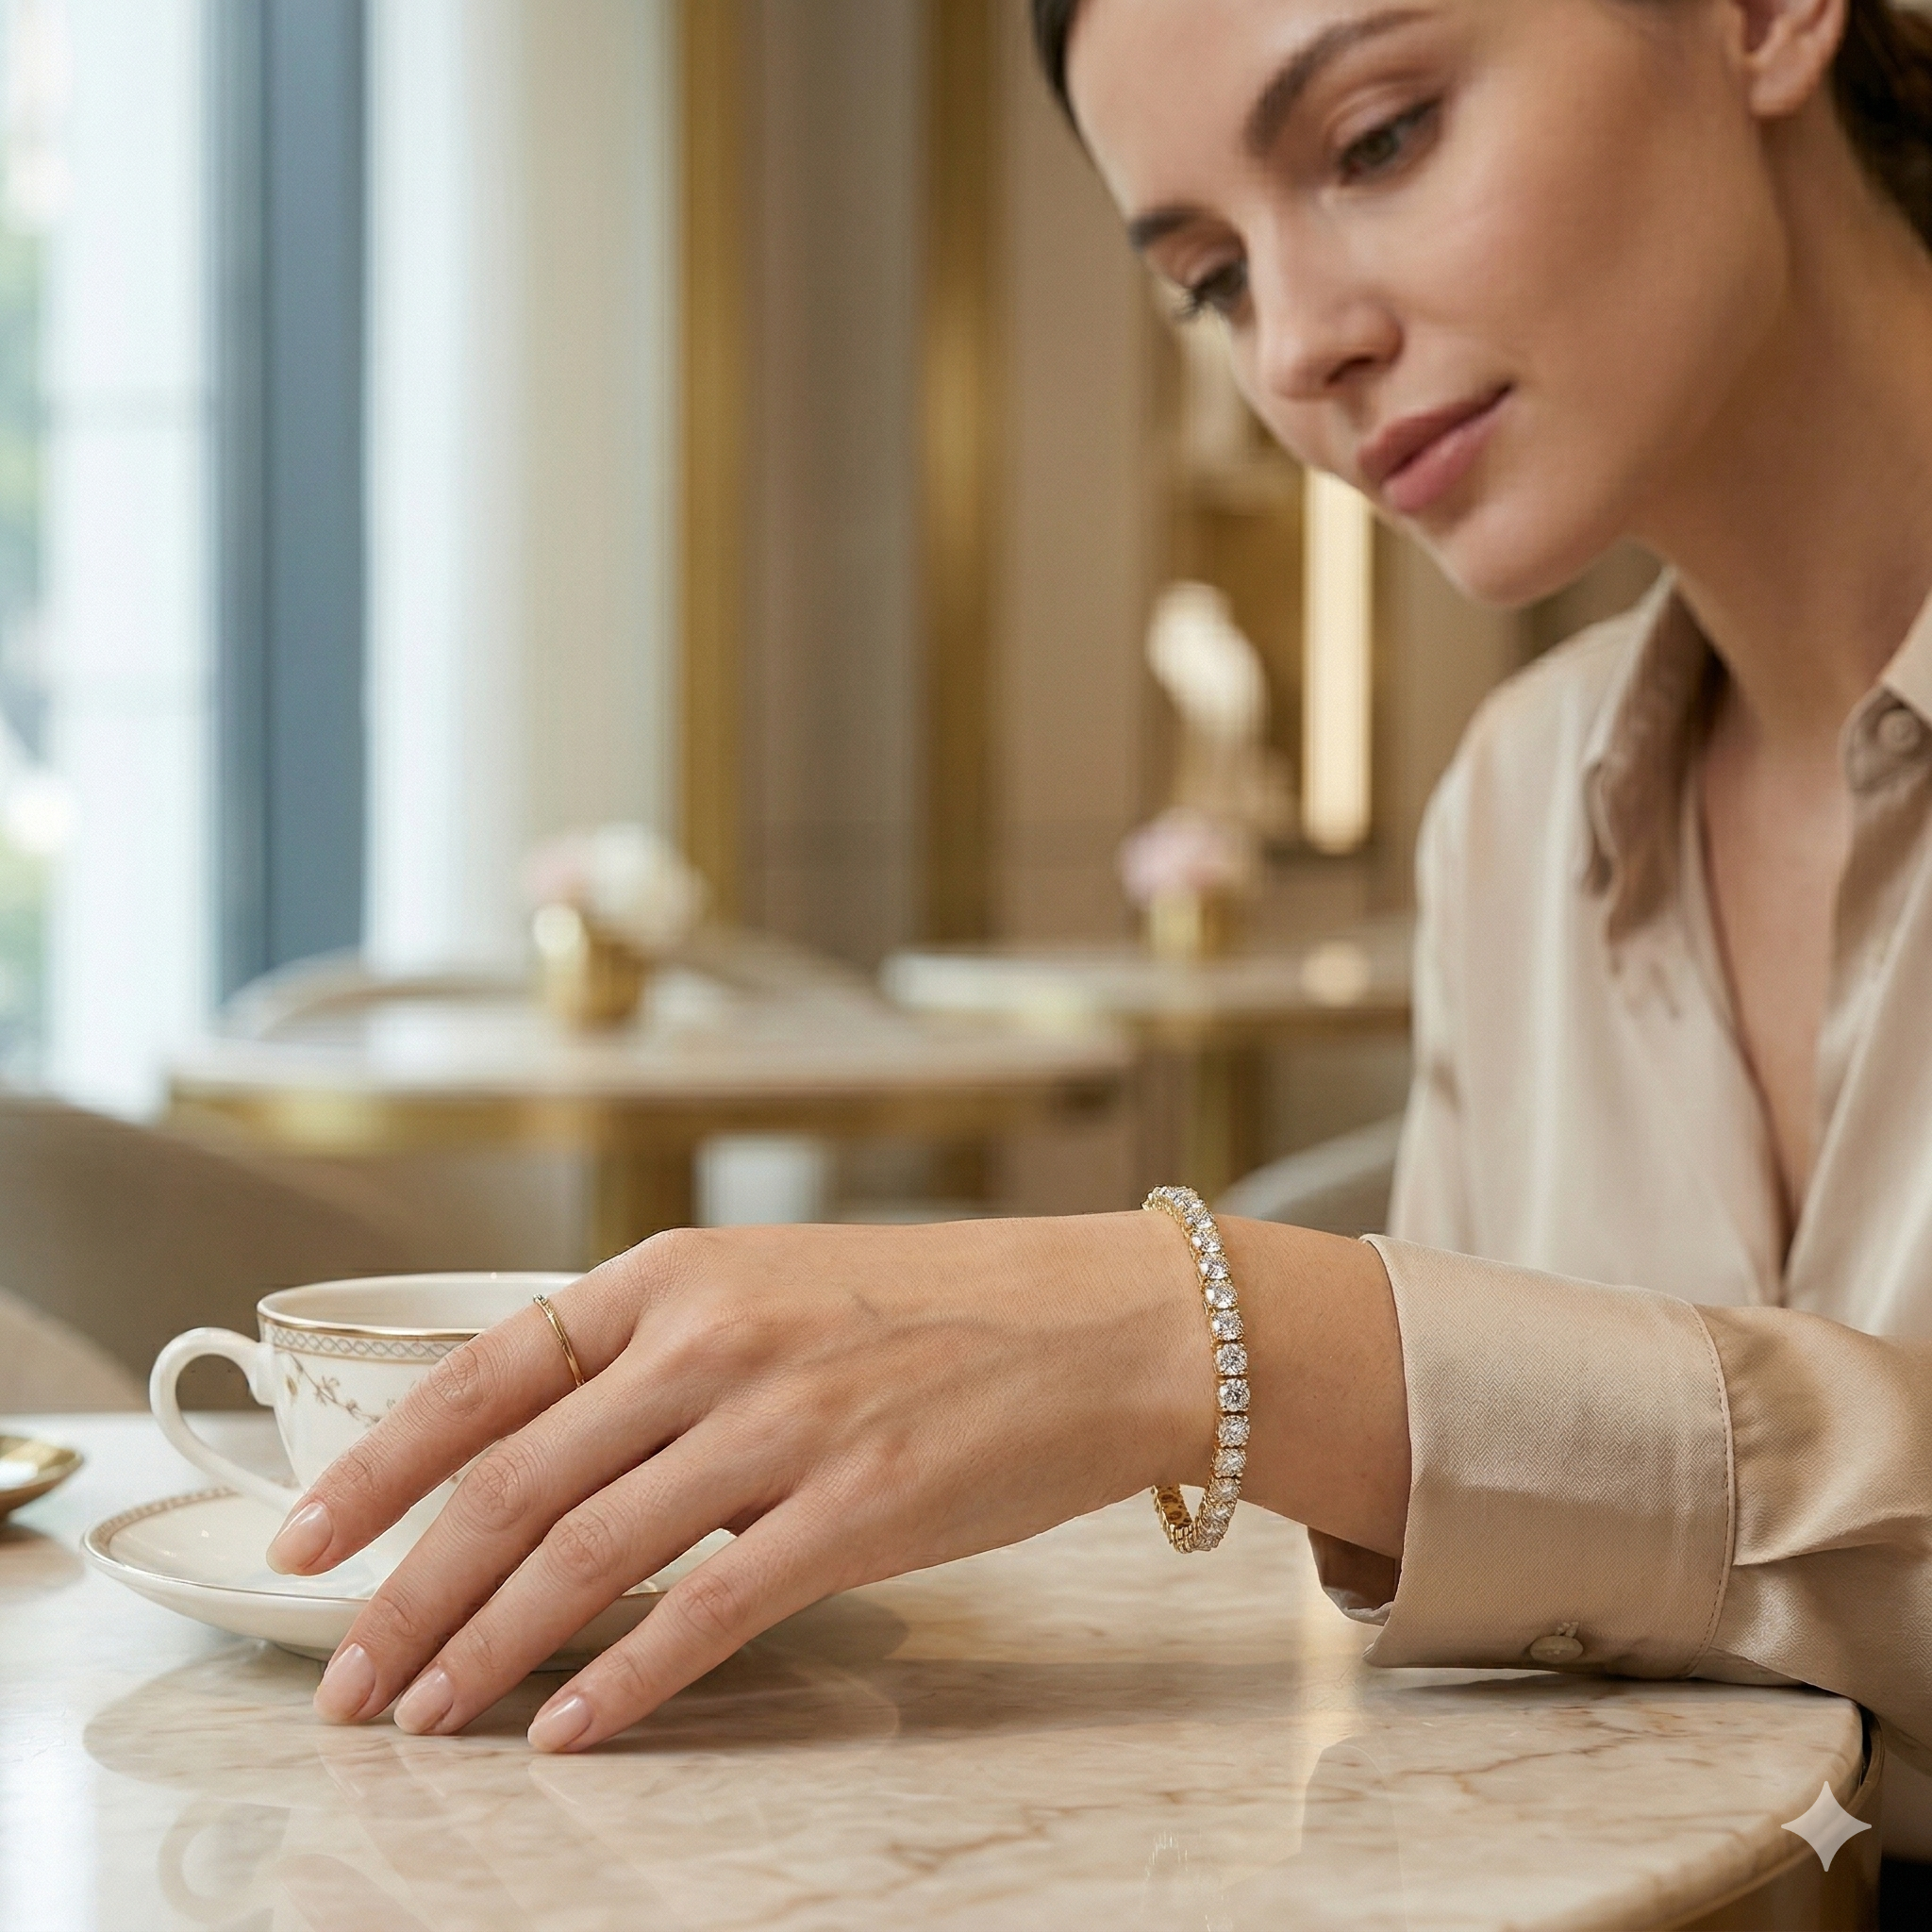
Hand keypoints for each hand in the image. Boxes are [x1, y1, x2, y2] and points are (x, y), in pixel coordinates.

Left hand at [270, 1213, 1225, 1751]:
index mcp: (679, 1272)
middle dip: (407, 1594)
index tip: (304, 1543)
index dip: (378, 1468)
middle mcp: (713, 1338)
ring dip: (487, 1650)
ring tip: (426, 1719)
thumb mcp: (778, 1286)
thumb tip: (543, 1461)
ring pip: (586, 1552)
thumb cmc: (942, 1305)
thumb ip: (661, 1358)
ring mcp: (785, 1421)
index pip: (483, 1374)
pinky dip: (623, 1678)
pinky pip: (707, 1609)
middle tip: (344, 1681)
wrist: (1107, 1319)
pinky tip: (570, 1731)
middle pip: (513, 1482)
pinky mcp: (857, 1507)